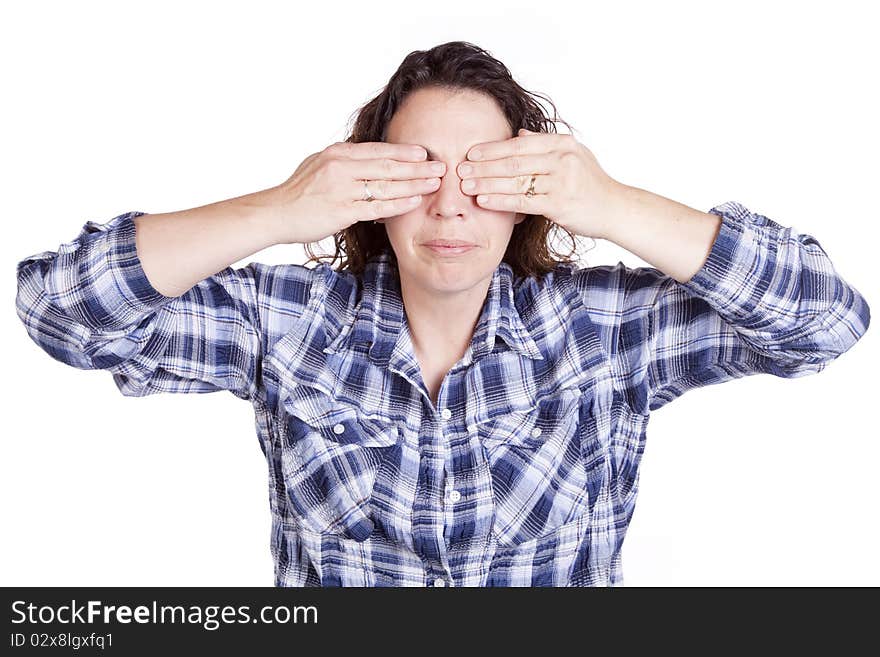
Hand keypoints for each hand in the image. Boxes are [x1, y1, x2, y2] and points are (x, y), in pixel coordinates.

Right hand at [267, 141, 446, 243]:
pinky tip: (415, 201)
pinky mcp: (342, 211)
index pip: (377, 150)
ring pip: (386, 185)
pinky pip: (377, 206)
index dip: (403, 151)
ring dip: (414, 184)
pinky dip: (399, 203)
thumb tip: (364, 160)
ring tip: (435, 183)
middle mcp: (341, 167)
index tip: (424, 153)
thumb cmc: (297, 193)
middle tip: (442, 166)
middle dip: (417, 166)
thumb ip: (343, 163)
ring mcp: (342, 189)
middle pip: (387, 165)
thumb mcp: (318, 166)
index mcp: (337, 154)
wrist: (275, 213)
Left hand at [457, 128, 622, 239]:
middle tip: (459, 169)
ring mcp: (561, 181)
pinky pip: (522, 201)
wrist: (615, 208)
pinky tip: (483, 200)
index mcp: (561, 144)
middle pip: (513, 161)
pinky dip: (500, 200)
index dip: (492, 148)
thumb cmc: (590, 184)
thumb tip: (520, 135)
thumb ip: (544, 145)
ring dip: (486, 183)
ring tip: (465, 185)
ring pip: (515, 181)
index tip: (470, 152)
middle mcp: (561, 159)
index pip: (519, 144)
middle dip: (483, 165)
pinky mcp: (559, 204)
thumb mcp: (573, 156)